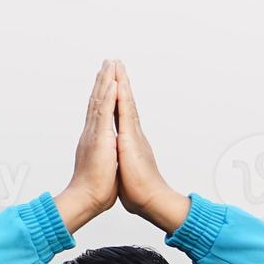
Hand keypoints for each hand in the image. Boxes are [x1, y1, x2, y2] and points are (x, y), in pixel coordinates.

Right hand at [54, 59, 119, 231]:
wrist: (87, 199)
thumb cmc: (97, 189)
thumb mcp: (103, 166)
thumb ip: (104, 155)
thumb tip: (107, 153)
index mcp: (96, 138)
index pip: (100, 111)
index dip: (103, 94)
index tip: (108, 79)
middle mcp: (93, 132)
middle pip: (97, 100)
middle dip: (103, 80)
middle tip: (107, 62)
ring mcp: (95, 133)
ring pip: (100, 101)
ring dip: (105, 81)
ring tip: (110, 64)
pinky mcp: (99, 138)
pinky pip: (104, 112)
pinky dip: (108, 96)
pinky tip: (112, 82)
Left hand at [115, 60, 189, 233]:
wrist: (150, 200)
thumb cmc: (139, 192)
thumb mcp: (127, 171)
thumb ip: (126, 161)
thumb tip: (124, 159)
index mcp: (128, 141)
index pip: (121, 114)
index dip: (117, 96)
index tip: (113, 81)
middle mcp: (132, 134)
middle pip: (124, 102)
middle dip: (120, 81)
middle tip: (115, 63)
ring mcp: (133, 134)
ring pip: (125, 102)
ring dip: (121, 82)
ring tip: (116, 65)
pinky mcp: (130, 139)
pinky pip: (125, 112)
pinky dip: (122, 97)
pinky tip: (118, 83)